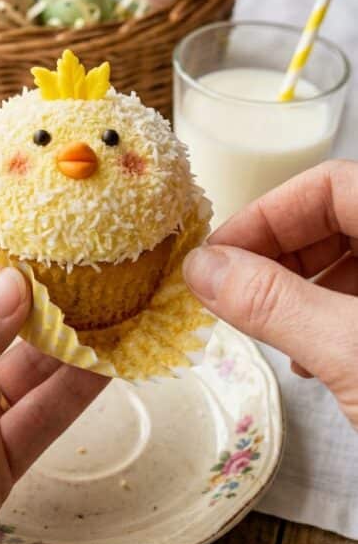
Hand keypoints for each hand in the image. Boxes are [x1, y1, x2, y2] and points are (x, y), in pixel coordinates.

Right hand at [183, 160, 357, 427]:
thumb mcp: (348, 351)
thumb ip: (273, 303)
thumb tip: (200, 268)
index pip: (327, 183)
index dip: (266, 215)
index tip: (218, 259)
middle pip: (336, 218)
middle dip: (277, 256)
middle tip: (232, 295)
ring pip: (351, 259)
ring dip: (300, 291)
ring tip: (274, 335)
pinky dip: (331, 317)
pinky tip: (315, 360)